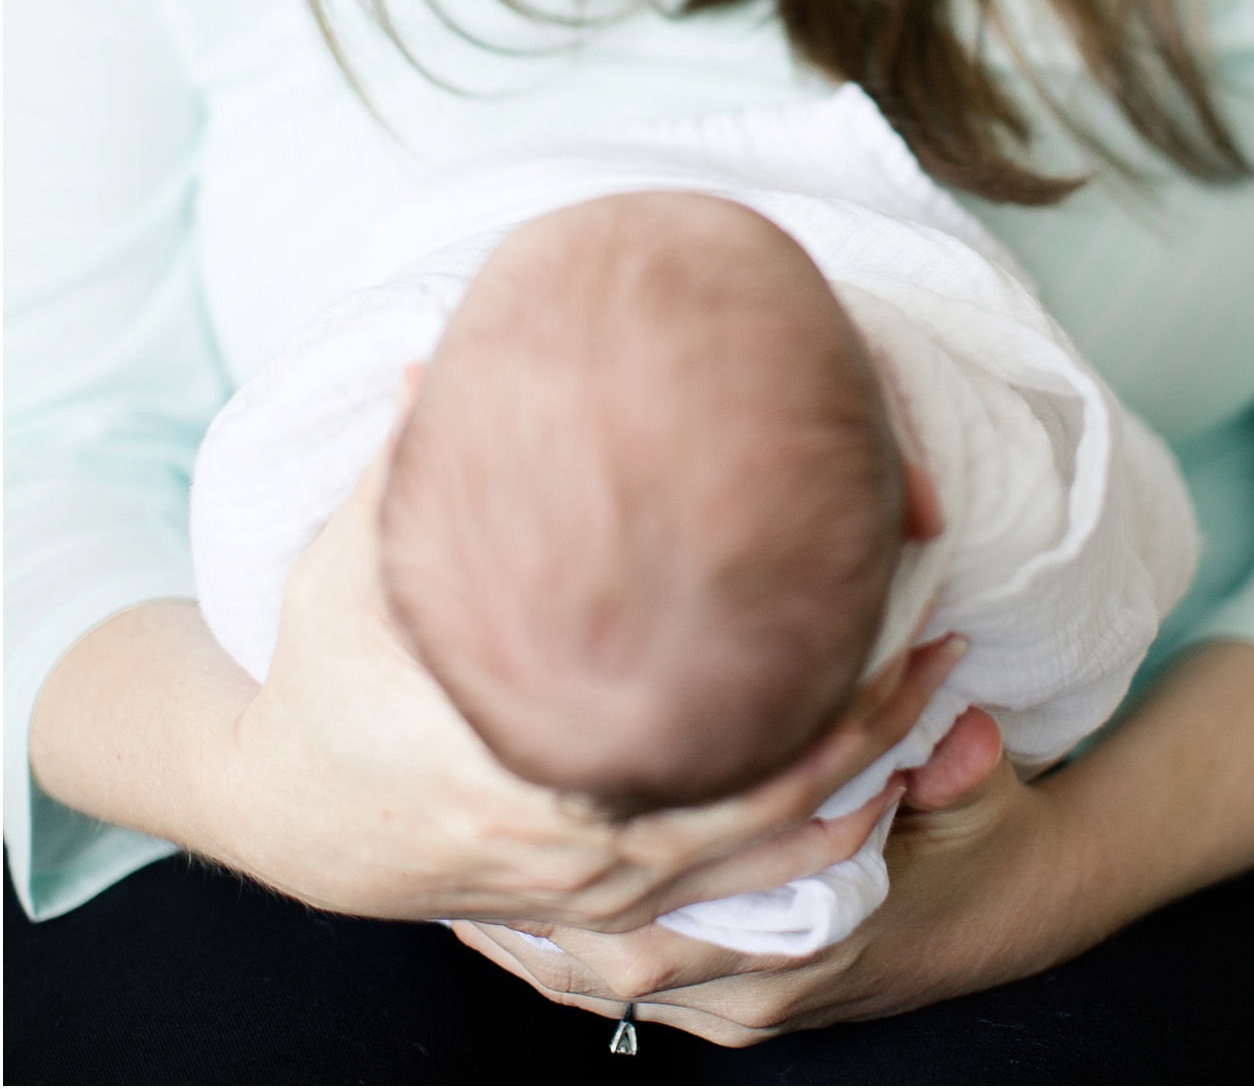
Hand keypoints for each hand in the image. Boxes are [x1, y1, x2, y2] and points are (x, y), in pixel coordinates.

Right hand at [201, 453, 970, 925]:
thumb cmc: (325, 675)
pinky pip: (729, 911)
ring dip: (858, 796)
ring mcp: (596, 898)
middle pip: (773, 803)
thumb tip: (450, 352)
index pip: (714, 738)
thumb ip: (410, 461)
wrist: (293, 812)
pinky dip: (804, 863)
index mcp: (535, 762)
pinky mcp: (598, 916)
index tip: (878, 605)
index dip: (813, 683)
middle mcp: (585, 847)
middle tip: (946, 651)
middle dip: (871, 729)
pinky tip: (859, 809)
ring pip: (766, 868)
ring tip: (935, 723)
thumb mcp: (350, 559)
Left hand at [453, 711, 1050, 1045]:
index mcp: (814, 935)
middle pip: (621, 962)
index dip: (607, 870)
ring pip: (609, 989)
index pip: (689, 921)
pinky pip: (622, 996)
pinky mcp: (730, 999)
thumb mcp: (976, 790)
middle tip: (460, 852)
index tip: (541, 811)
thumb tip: (960, 733)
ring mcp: (744, 1002)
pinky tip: (501, 918)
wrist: (1005, 907)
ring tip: (451, 887)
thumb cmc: (976, 839)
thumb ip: (957, 761)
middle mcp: (765, 985)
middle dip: (533, 914)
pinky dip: (554, 961)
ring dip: (530, 941)